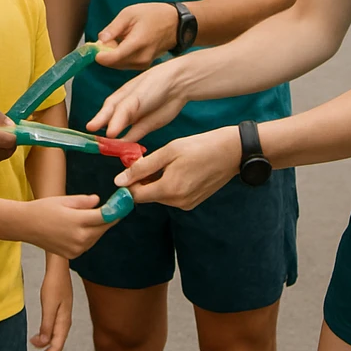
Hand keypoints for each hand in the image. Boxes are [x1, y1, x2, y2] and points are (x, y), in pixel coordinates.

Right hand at [22, 194, 114, 258]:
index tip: (124, 203)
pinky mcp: (73, 254)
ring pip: (96, 237)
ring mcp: (76, 249)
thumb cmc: (44, 208)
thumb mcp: (64, 200)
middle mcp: (79, 238)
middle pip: (103, 228)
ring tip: (100, 215)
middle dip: (110, 218)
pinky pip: (88, 244)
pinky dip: (90, 235)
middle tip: (117, 208)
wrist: (26, 225)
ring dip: (100, 227)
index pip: (104, 217)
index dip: (116, 210)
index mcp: (77, 221)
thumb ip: (84, 201)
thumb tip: (98, 201)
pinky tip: (85, 226)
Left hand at [30, 257, 72, 350]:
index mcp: (64, 322)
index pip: (57, 346)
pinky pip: (55, 327)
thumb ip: (47, 326)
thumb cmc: (54, 284)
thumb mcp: (49, 306)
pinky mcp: (60, 309)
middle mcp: (66, 321)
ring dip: (46, 343)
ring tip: (34, 342)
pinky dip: (47, 333)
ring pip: (56, 336)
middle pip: (58, 343)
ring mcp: (64, 315)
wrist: (58, 267)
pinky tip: (40, 332)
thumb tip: (44, 343)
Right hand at [86, 57, 191, 140]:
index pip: (106, 110)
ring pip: (120, 133)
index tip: (90, 128)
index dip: (98, 119)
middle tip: (94, 142)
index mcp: (119, 97)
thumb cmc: (154, 84)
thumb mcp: (135, 97)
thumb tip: (109, 132)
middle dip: (102, 133)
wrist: (177, 85)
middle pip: (110, 123)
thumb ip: (122, 114)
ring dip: (113, 141)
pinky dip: (126, 145)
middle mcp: (124, 109)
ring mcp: (134, 119)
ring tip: (105, 149)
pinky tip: (120, 151)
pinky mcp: (144, 128)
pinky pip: (132, 138)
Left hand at [95, 2, 178, 70]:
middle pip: (112, 63)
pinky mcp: (143, 66)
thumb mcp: (130, 13)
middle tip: (108, 37)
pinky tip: (125, 43)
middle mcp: (141, 58)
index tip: (92, 46)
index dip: (98, 54)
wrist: (176, 23)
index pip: (112, 58)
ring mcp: (143, 64)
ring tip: (120, 38)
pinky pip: (125, 64)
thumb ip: (113, 28)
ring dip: (112, 54)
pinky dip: (120, 56)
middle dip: (105, 52)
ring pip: (118, 64)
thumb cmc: (154, 15)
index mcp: (137, 44)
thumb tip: (100, 40)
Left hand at [114, 127, 239, 210]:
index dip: (128, 182)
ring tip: (166, 161)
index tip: (129, 167)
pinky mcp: (194, 202)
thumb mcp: (168, 151)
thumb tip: (119, 181)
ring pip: (159, 195)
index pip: (136, 196)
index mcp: (169, 190)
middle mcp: (177, 202)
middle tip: (148, 158)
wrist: (231, 152)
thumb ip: (143, 167)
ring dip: (156, 181)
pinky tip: (177, 168)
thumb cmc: (200, 146)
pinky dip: (168, 184)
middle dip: (142, 179)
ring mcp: (187, 204)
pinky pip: (172, 195)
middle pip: (147, 195)